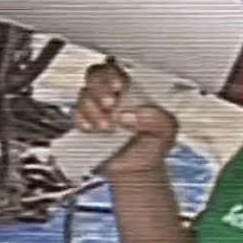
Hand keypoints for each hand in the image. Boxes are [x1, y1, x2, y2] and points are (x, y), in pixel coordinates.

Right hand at [72, 61, 178, 176]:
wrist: (133, 174)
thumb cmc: (150, 148)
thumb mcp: (166, 132)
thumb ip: (159, 119)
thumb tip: (133, 114)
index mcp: (133, 89)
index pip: (119, 68)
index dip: (115, 73)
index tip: (119, 86)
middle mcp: (112, 94)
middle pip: (96, 74)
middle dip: (100, 86)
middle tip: (109, 104)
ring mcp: (96, 107)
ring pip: (84, 94)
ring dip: (93, 108)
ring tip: (106, 127)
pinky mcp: (84, 123)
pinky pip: (76, 114)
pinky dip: (83, 120)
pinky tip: (93, 130)